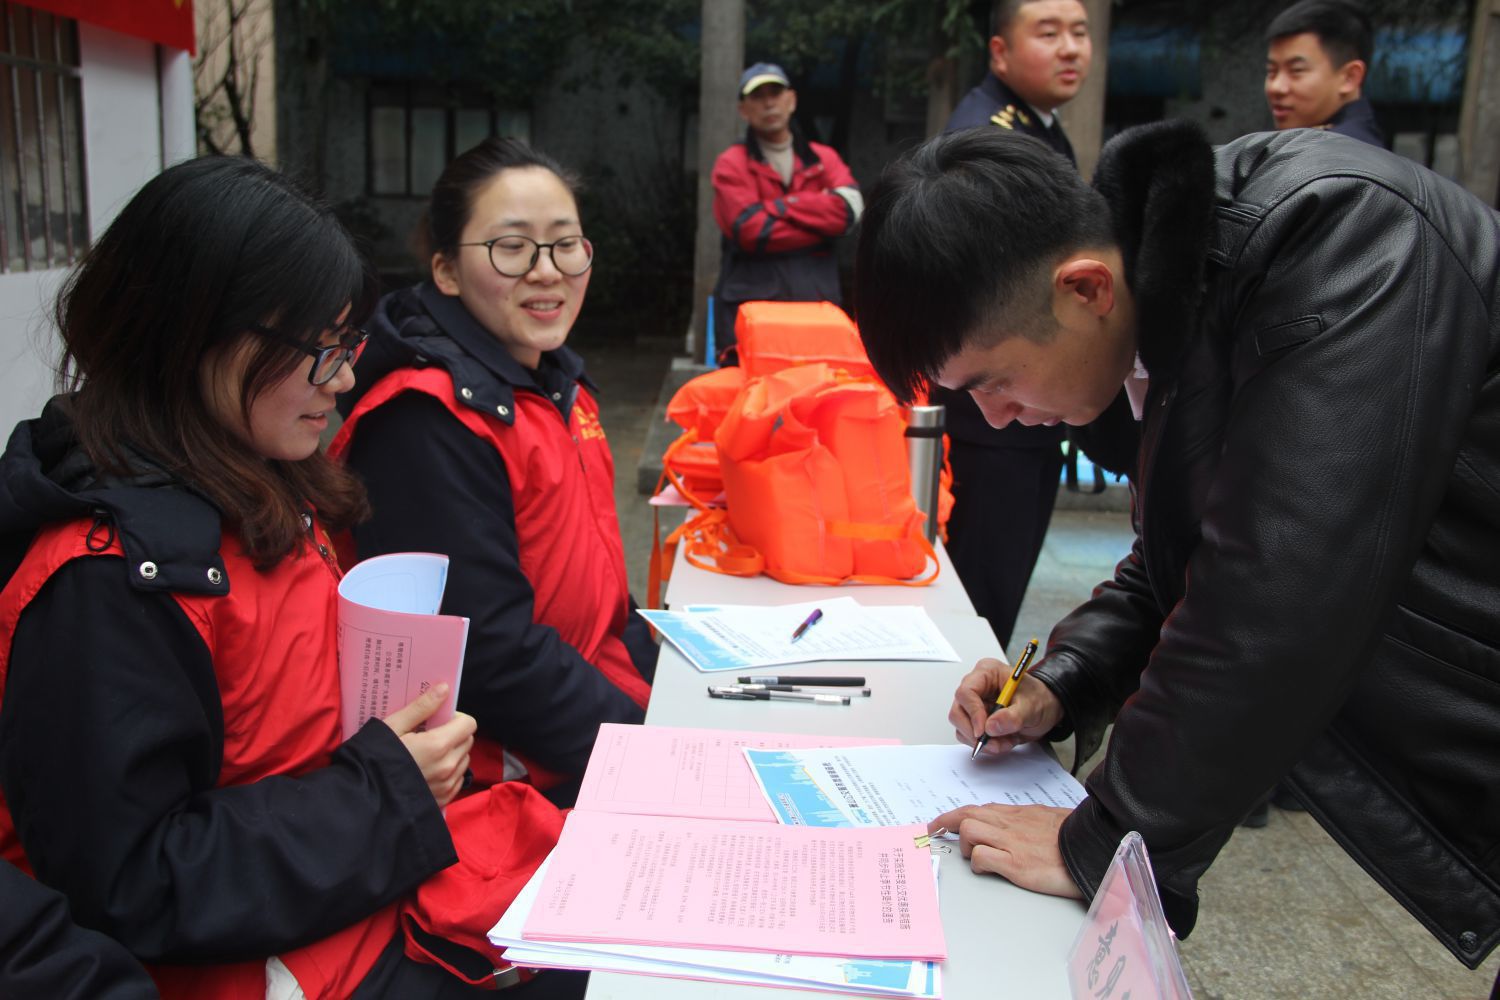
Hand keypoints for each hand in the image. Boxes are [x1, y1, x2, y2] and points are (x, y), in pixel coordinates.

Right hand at [383, 684, 475, 807]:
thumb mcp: (394, 726)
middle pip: (467, 741)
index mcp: (438, 745)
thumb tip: (444, 689)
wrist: (364, 795)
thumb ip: (422, 707)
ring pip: (463, 760)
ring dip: (452, 754)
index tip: (439, 720)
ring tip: (427, 755)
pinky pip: (457, 780)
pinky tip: (428, 771)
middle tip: (430, 736)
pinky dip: (448, 773)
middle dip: (454, 734)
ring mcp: (446, 786)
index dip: (456, 719)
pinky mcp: (443, 800)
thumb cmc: (375, 756)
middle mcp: (447, 767)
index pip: (468, 724)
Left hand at [928, 804, 1082, 899]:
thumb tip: (1017, 826)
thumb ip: (1028, 821)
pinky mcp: (1016, 864)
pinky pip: (981, 857)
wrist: (1094, 846)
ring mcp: (1012, 843)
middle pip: (966, 815)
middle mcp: (1010, 824)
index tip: (942, 822)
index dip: (955, 815)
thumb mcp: (1049, 820)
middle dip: (944, 823)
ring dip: (964, 845)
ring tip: (972, 856)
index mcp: (1018, 814)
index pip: (979, 808)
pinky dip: (977, 863)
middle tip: (932, 833)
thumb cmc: (1076, 836)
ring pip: (969, 831)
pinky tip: (986, 869)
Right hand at [949, 658, 1063, 755]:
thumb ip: (1013, 717)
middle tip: (993, 743)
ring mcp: (974, 705)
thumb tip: (991, 726)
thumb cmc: (1040, 699)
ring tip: (1005, 742)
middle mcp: (976, 687)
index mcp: (987, 673)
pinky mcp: (976, 720)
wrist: (1047, 708)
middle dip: (975, 732)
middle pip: (958, 711)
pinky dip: (986, 745)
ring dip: (982, 741)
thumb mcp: (1032, 707)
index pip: (966, 692)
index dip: (972, 713)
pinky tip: (1003, 741)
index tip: (983, 731)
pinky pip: (970, 737)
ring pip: (962, 727)